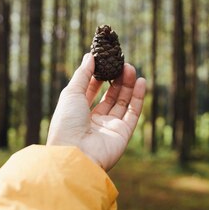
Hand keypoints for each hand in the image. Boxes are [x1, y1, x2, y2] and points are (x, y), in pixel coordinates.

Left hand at [46, 53, 145, 170]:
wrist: (76, 153)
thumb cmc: (67, 123)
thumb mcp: (71, 93)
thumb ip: (82, 74)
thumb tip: (90, 56)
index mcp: (77, 112)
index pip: (90, 91)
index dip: (98, 76)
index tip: (105, 60)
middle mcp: (93, 121)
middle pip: (109, 96)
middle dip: (116, 79)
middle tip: (122, 63)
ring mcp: (109, 128)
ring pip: (122, 102)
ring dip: (128, 85)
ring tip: (131, 68)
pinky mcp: (123, 134)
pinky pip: (133, 112)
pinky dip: (138, 97)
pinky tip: (141, 81)